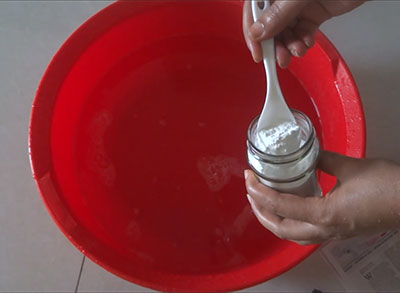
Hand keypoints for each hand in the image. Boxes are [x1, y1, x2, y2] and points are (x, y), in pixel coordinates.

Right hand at [243, 0, 364, 67]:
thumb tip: (258, 32)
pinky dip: (303, 41)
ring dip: (290, 46)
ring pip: (286, 32)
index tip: (257, 52)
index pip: (254, 12)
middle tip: (279, 58)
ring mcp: (298, 6)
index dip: (252, 33)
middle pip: (269, 25)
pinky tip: (306, 44)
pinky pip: (302, 32)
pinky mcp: (313, 13)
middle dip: (274, 44)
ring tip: (297, 52)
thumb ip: (279, 14)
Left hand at [244, 151, 399, 244]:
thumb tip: (309, 154)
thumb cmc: (390, 189)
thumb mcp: (351, 167)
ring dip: (274, 220)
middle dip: (261, 212)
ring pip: (293, 235)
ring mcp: (333, 233)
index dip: (261, 193)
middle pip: (281, 229)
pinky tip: (290, 208)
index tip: (250, 181)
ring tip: (265, 202)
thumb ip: (324, 159)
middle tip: (252, 193)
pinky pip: (307, 232)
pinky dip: (291, 222)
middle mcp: (326, 229)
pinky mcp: (340, 231)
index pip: (282, 206)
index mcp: (325, 214)